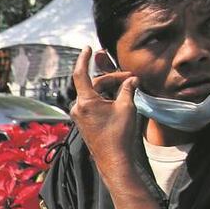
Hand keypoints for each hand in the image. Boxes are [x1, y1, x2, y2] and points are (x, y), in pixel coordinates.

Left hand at [69, 47, 140, 174]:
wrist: (113, 160)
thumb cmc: (119, 135)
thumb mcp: (126, 107)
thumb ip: (127, 89)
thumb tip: (132, 79)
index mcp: (85, 101)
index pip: (81, 74)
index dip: (84, 59)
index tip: (88, 48)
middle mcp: (78, 107)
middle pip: (93, 85)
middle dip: (112, 79)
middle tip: (131, 79)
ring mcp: (79, 116)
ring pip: (93, 94)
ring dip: (109, 89)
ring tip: (127, 90)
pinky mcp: (83, 122)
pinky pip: (92, 104)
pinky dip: (104, 99)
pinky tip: (118, 100)